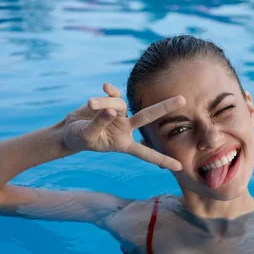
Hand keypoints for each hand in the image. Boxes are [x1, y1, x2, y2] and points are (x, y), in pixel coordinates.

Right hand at [62, 83, 184, 170]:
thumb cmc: (79, 138)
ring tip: (90, 104)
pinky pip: (114, 94)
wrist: (69, 130)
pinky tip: (104, 87)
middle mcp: (125, 128)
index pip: (146, 153)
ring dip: (105, 103)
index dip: (161, 160)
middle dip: (164, 107)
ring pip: (120, 104)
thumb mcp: (87, 136)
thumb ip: (99, 124)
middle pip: (147, 116)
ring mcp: (119, 115)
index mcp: (124, 144)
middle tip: (183, 99)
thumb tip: (112, 110)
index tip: (179, 167)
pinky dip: (110, 91)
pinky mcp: (110, 103)